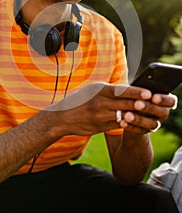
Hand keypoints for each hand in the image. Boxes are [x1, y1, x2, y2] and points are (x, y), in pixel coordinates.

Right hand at [45, 82, 176, 136]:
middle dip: (140, 104)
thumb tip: (125, 89)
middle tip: (153, 103)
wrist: (62, 118)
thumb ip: (108, 90)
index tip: (148, 93)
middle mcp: (100, 102)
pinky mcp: (101, 126)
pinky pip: (119, 125)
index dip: (136, 92)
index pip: (121, 90)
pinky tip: (136, 122)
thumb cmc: (78, 100)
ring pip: (124, 115)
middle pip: (125, 103)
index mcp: (99, 90)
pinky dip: (128, 123)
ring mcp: (100, 116)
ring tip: (147, 113)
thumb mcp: (92, 90)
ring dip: (137, 114)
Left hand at [119, 93, 177, 133]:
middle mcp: (163, 112)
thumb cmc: (137, 94)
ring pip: (151, 124)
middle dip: (149, 108)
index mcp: (165, 100)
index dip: (163, 99)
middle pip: (162, 112)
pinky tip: (122, 123)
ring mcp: (155, 123)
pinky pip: (140, 131)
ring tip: (127, 115)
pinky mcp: (145, 131)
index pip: (170, 101)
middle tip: (137, 104)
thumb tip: (136, 87)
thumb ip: (141, 90)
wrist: (131, 109)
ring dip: (138, 119)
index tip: (153, 97)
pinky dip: (130, 127)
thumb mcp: (139, 90)